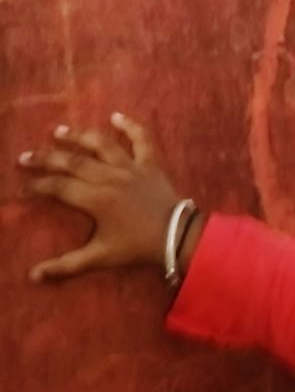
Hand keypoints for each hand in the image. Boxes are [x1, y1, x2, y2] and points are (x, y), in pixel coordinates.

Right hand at [17, 114, 182, 280]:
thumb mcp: (100, 257)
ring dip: (79, 136)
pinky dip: (130, 125)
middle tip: (26, 156)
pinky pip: (141, 138)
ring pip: (102, 145)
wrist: (176, 235)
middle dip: (47, 158)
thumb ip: (67, 265)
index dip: (38, 186)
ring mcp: (132, 166)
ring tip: (59, 131)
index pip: (59, 188)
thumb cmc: (136, 246)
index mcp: (97, 199)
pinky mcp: (150, 162)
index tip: (21, 187)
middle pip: (73, 162)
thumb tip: (33, 275)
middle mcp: (111, 177)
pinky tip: (116, 116)